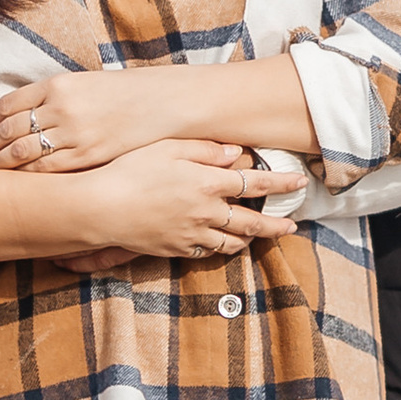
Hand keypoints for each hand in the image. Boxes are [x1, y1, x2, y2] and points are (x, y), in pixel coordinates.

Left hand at [0, 74, 166, 172]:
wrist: (162, 103)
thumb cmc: (121, 94)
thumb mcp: (82, 84)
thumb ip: (51, 97)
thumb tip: (18, 115)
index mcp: (57, 84)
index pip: (7, 105)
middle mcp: (61, 107)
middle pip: (9, 130)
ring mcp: (74, 132)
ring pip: (22, 152)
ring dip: (1, 162)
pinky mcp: (87, 155)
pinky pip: (46, 169)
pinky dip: (26, 175)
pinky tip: (17, 179)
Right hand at [75, 140, 292, 263]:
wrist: (101, 208)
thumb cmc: (131, 170)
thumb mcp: (169, 147)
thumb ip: (206, 150)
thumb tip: (235, 153)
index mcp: (209, 182)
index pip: (256, 184)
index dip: (281, 183)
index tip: (299, 182)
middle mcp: (207, 212)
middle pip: (252, 222)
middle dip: (276, 224)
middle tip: (292, 225)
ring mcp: (192, 234)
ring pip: (231, 242)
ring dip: (249, 239)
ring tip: (259, 237)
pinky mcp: (176, 249)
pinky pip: (205, 252)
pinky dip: (218, 248)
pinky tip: (221, 244)